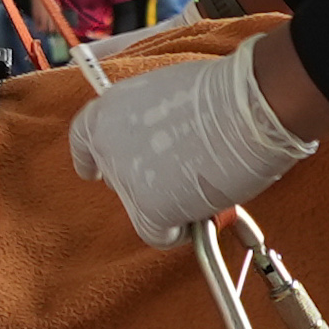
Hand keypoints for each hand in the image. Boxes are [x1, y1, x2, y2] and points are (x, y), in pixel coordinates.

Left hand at [64, 47, 318, 245]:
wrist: (246, 107)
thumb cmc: (220, 94)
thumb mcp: (166, 96)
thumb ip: (149, 122)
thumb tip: (160, 149)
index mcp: (106, 110)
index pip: (82, 142)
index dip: (89, 159)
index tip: (92, 172)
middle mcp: (106, 145)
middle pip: (118, 178)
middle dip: (145, 182)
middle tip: (182, 173)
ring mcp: (125, 179)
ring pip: (141, 208)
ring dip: (169, 203)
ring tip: (205, 183)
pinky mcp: (148, 210)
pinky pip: (159, 234)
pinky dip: (180, 231)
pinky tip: (202, 210)